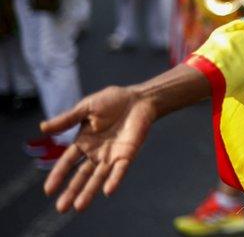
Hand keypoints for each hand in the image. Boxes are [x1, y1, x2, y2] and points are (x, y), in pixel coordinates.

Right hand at [41, 86, 155, 211]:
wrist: (138, 99)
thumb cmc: (112, 101)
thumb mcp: (86, 108)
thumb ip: (67, 119)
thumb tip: (42, 127)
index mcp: (83, 142)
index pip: (67, 162)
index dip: (58, 175)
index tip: (48, 190)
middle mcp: (96, 153)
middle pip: (81, 175)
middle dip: (72, 191)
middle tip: (61, 208)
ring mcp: (111, 155)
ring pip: (98, 177)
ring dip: (89, 191)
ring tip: (79, 207)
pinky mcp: (127, 154)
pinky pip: (120, 170)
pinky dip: (114, 180)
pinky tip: (107, 191)